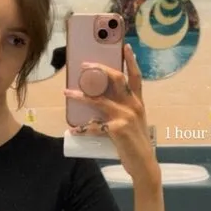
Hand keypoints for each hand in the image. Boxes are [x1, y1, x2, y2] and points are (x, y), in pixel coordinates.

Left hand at [64, 44, 160, 188]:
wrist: (144, 164)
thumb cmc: (136, 143)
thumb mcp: (134, 122)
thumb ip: (121, 110)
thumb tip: (99, 101)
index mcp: (138, 103)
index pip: (136, 77)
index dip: (131, 61)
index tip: (125, 46)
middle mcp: (134, 106)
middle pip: (116, 79)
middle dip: (99, 69)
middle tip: (84, 66)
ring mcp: (126, 116)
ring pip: (99, 100)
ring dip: (80, 96)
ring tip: (67, 93)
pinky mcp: (117, 129)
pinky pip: (94, 125)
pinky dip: (82, 128)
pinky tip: (73, 130)